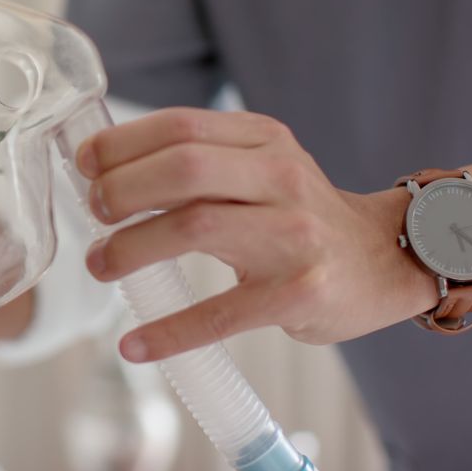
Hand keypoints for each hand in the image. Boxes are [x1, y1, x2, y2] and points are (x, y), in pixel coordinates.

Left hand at [76, 108, 437, 361]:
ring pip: (195, 227)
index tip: (85, 164)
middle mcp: (280, 178)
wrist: (386, 258)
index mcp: (263, 140)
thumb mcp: (261, 166)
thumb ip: (200, 161)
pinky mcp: (297, 293)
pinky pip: (219, 314)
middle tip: (94, 214)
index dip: (122, 144)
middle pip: (184, 168)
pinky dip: (169, 332)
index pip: (181, 126)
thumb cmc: (300, 214)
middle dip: (122, 189)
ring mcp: (292, 236)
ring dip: (132, 249)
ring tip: (101, 264)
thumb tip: (106, 172)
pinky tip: (135, 344)